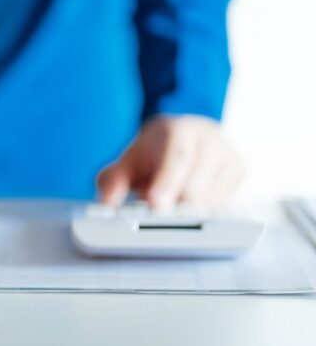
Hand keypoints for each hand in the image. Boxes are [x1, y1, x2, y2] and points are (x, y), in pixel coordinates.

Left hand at [96, 115, 244, 208]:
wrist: (181, 136)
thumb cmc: (153, 152)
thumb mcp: (128, 162)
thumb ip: (113, 181)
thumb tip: (106, 204)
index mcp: (180, 130)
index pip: (177, 159)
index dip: (167, 184)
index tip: (155, 205)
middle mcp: (209, 138)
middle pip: (195, 186)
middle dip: (173, 207)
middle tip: (156, 215)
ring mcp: (228, 154)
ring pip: (211, 200)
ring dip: (187, 211)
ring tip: (171, 200)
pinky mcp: (239, 171)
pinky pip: (223, 205)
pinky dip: (203, 212)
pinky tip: (189, 202)